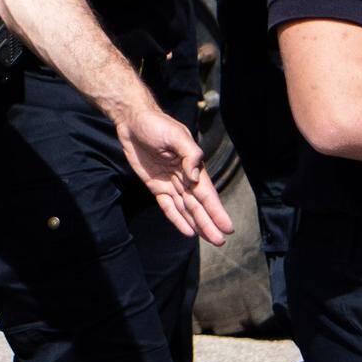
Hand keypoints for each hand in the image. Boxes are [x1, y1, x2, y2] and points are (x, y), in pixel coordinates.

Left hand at [111, 100, 236, 246]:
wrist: (133, 121)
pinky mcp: (156, 186)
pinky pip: (168, 206)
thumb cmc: (157, 125)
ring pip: (186, 209)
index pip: (206, 193)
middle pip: (198, 205)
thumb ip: (190, 154)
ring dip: (197, 224)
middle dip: (209, 222)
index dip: (216, 210)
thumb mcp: (177, 135)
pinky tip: (187, 231)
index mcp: (193, 166)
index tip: (227, 226)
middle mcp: (184, 177)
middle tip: (220, 240)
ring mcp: (170, 183)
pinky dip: (177, 218)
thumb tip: (196, 177)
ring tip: (210, 239)